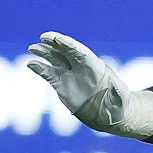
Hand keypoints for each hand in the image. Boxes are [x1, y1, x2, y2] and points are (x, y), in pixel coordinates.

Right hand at [27, 31, 152, 137]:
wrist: (109, 116)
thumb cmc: (119, 106)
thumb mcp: (121, 99)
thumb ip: (117, 91)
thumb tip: (115, 84)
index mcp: (96, 67)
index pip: (81, 52)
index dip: (69, 44)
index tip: (58, 38)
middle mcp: (81, 68)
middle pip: (67, 51)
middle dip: (56, 43)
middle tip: (43, 36)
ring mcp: (70, 76)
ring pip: (55, 60)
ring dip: (44, 52)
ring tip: (33, 47)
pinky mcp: (61, 86)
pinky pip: (48, 75)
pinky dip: (40, 69)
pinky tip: (31, 64)